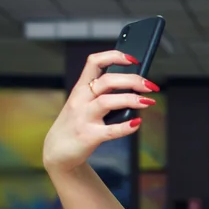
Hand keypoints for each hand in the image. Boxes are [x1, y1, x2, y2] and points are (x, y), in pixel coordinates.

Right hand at [43, 50, 158, 172]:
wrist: (58, 151)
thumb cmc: (77, 124)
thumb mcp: (83, 104)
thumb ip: (103, 94)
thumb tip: (135, 88)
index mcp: (81, 88)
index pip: (94, 62)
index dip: (114, 57)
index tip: (133, 59)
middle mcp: (81, 100)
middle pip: (107, 81)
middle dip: (132, 80)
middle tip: (150, 86)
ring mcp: (84, 118)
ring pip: (107, 101)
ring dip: (131, 100)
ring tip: (149, 102)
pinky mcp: (89, 136)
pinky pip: (111, 130)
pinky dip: (126, 127)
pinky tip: (137, 123)